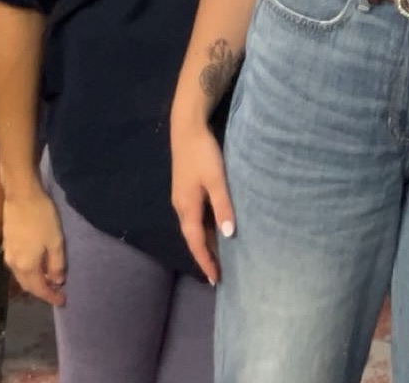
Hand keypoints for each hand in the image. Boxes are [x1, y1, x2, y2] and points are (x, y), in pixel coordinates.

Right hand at [2, 189, 66, 306]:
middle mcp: (14, 266)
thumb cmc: (42, 218)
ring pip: (22, 277)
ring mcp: (8, 255)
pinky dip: (28, 272)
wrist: (21, 196)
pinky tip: (37, 266)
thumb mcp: (55, 241)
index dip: (51, 297)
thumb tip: (57, 281)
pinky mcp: (7, 245)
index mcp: (26, 267)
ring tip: (49, 281)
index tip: (63, 302)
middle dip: (42, 291)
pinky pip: (18, 267)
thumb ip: (56, 264)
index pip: (39, 289)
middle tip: (57, 293)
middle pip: (28, 286)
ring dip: (35, 282)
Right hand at [171, 119, 235, 285]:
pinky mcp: (185, 187)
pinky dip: (203, 227)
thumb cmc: (203, 153)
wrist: (186, 128)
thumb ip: (222, 206)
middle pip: (193, 237)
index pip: (197, 242)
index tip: (214, 279)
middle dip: (204, 255)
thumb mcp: (217, 179)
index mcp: (187, 207)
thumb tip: (228, 235)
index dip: (206, 261)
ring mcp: (181, 196)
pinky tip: (214, 226)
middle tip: (218, 272)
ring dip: (204, 241)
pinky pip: (194, 216)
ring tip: (218, 255)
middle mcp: (181, 206)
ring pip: (193, 226)